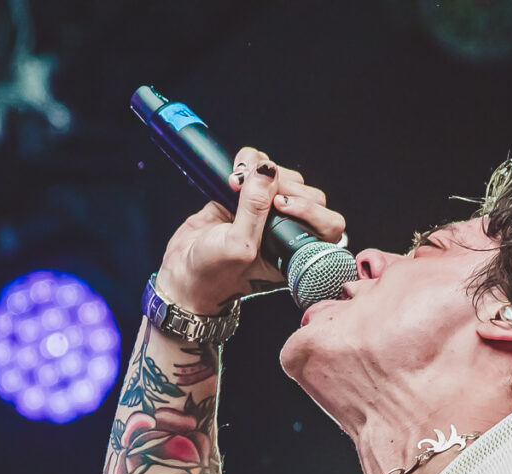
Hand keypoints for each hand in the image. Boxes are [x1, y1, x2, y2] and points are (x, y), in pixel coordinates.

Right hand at [156, 148, 347, 314]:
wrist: (182, 272)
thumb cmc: (213, 272)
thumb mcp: (237, 246)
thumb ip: (254, 211)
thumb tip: (267, 171)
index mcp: (295, 252)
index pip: (329, 224)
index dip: (310, 208)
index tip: (279, 205)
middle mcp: (287, 230)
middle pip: (308, 193)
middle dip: (283, 185)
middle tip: (252, 191)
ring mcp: (268, 211)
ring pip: (285, 177)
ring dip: (263, 170)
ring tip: (235, 182)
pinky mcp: (248, 195)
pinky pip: (261, 168)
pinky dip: (249, 161)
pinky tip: (234, 173)